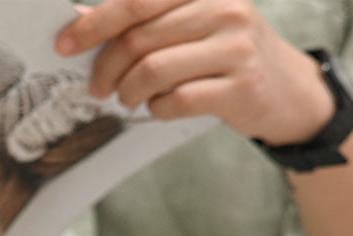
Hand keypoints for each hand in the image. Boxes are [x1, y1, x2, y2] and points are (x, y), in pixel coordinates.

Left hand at [55, 0, 334, 144]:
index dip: (95, 23)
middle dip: (106, 67)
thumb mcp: (192, 24)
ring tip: (126, 100)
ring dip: (129, 92)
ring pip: (155, 71)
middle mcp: (222, 8)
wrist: (288, 89)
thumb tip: (85, 23)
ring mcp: (235, 47)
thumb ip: (147, 21)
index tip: (64, 44)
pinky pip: (179, 100)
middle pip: (140, 39)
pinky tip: (159, 108)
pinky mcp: (242, 87)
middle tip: (97, 88)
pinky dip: (159, 109)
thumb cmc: (226, 55)